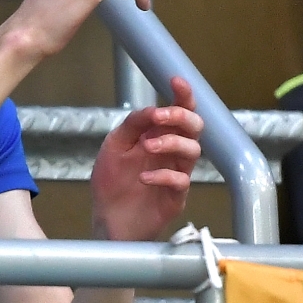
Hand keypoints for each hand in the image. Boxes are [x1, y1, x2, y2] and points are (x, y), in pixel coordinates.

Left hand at [90, 77, 202, 241]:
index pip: (179, 111)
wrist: (107, 220)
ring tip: (147, 147)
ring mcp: (176, 173)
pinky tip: (143, 178)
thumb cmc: (111, 182)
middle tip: (159, 117)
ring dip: (171, 142)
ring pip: (194, 150)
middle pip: (195, 126)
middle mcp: (171, 152)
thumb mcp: (114, 146)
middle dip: (181, 116)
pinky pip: (182, 180)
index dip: (183, 95)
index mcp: (158, 136)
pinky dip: (164, 175)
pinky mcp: (176, 197)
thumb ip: (132, 125)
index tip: (176, 82)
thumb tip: (152, 108)